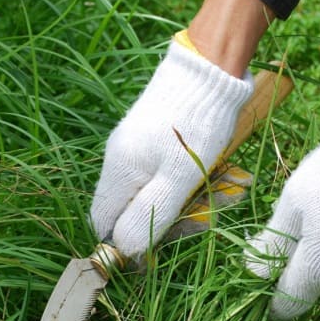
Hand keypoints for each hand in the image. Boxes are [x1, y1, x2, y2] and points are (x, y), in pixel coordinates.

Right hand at [90, 39, 253, 257]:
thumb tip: (125, 250)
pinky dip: (184, 183)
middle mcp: (119, 160)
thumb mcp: (178, 178)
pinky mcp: (153, 138)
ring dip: (181, 202)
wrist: (210, 69)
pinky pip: (161, 174)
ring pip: (149, 192)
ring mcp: (135, 147)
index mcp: (118, 171)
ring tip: (216, 191)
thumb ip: (149, 215)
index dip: (124, 242)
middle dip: (163, 221)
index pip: (103, 223)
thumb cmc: (196, 126)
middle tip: (201, 217)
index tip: (157, 249)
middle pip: (128, 210)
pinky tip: (210, 175)